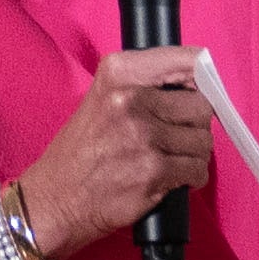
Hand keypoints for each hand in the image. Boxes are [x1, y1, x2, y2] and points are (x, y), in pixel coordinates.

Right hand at [10, 47, 210, 259]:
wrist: (55, 199)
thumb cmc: (81, 151)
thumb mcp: (104, 97)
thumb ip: (147, 84)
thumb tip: (201, 83)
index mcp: (119, 72)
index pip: (188, 61)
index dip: (203, 79)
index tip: (201, 90)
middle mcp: (131, 99)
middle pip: (201, 106)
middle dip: (195, 124)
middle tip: (177, 135)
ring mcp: (144, 136)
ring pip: (203, 141)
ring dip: (194, 153)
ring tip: (170, 159)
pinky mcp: (154, 171)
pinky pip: (197, 170)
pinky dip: (191, 177)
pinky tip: (170, 177)